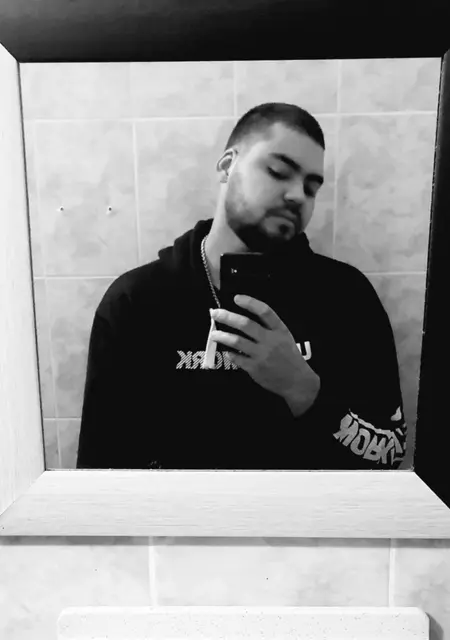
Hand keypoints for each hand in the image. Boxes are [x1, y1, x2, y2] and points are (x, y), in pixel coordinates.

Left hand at [210, 295, 319, 416]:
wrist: (297, 381)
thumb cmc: (289, 356)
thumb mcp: (284, 337)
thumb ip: (269, 327)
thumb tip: (244, 315)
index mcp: (279, 330)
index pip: (264, 311)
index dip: (250, 303)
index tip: (236, 298)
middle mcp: (271, 340)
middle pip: (246, 324)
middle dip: (227, 317)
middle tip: (215, 313)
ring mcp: (262, 355)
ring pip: (237, 341)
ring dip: (222, 336)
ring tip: (213, 334)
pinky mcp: (255, 368)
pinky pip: (237, 358)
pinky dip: (229, 353)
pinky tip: (226, 351)